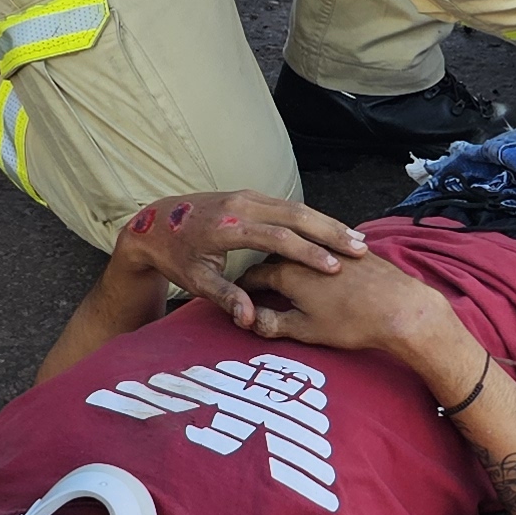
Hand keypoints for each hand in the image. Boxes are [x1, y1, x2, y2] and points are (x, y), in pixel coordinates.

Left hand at [109, 188, 364, 334]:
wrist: (156, 222)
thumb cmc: (177, 255)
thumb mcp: (196, 281)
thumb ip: (225, 297)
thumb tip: (251, 319)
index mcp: (229, 227)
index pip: (278, 238)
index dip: (309, 253)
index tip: (334, 267)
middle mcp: (241, 205)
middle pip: (296, 215)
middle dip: (330, 233)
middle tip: (360, 250)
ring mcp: (248, 196)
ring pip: (298, 207)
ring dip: (328, 223)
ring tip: (356, 241)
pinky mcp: (252, 195)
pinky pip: (290, 205)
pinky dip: (315, 218)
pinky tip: (335, 231)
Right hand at [237, 245, 465, 365]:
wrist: (400, 308)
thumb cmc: (351, 323)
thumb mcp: (305, 330)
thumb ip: (273, 323)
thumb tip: (249, 321)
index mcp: (287, 273)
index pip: (253, 276)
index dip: (243, 286)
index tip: (238, 294)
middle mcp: (306, 252)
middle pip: (275, 256)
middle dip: (264, 270)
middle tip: (258, 285)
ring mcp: (331, 247)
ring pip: (302, 247)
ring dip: (291, 257)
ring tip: (286, 272)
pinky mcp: (353, 249)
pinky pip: (328, 248)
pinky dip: (318, 254)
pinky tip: (322, 265)